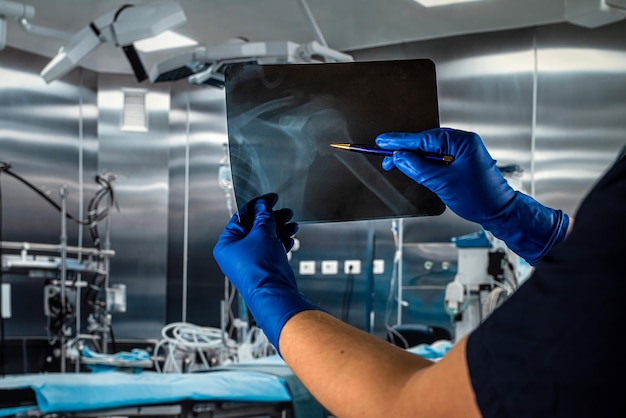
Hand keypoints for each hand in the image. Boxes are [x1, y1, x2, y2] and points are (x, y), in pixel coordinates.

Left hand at [213, 193, 317, 350]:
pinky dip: (280, 242)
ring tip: (292, 224)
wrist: (274, 293)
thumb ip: (264, 217)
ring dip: (279, 230)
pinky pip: (270, 250)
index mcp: (226, 244)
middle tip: (284, 211)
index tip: (270, 199)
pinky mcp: (262, 268)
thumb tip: (264, 206)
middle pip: (254, 228)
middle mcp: (235, 254)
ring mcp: (249, 262)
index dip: (257, 205)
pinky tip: (290, 238)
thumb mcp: (263, 234)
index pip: (241, 217)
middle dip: (272, 219)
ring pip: (264, 239)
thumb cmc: (261, 269)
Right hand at [376, 128, 569, 264]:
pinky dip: (424, 163)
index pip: (425, 138)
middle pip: (426, 142)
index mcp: (462, 141)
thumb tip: (400, 157)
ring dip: (414, 158)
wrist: (499, 212)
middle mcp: (463, 142)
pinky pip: (437, 158)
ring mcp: (463, 152)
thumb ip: (418, 168)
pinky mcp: (461, 162)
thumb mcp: (442, 183)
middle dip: (405, 150)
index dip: (401, 141)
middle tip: (386, 157)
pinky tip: (414, 167)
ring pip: (430, 150)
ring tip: (396, 164)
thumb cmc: (479, 198)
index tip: (383, 141)